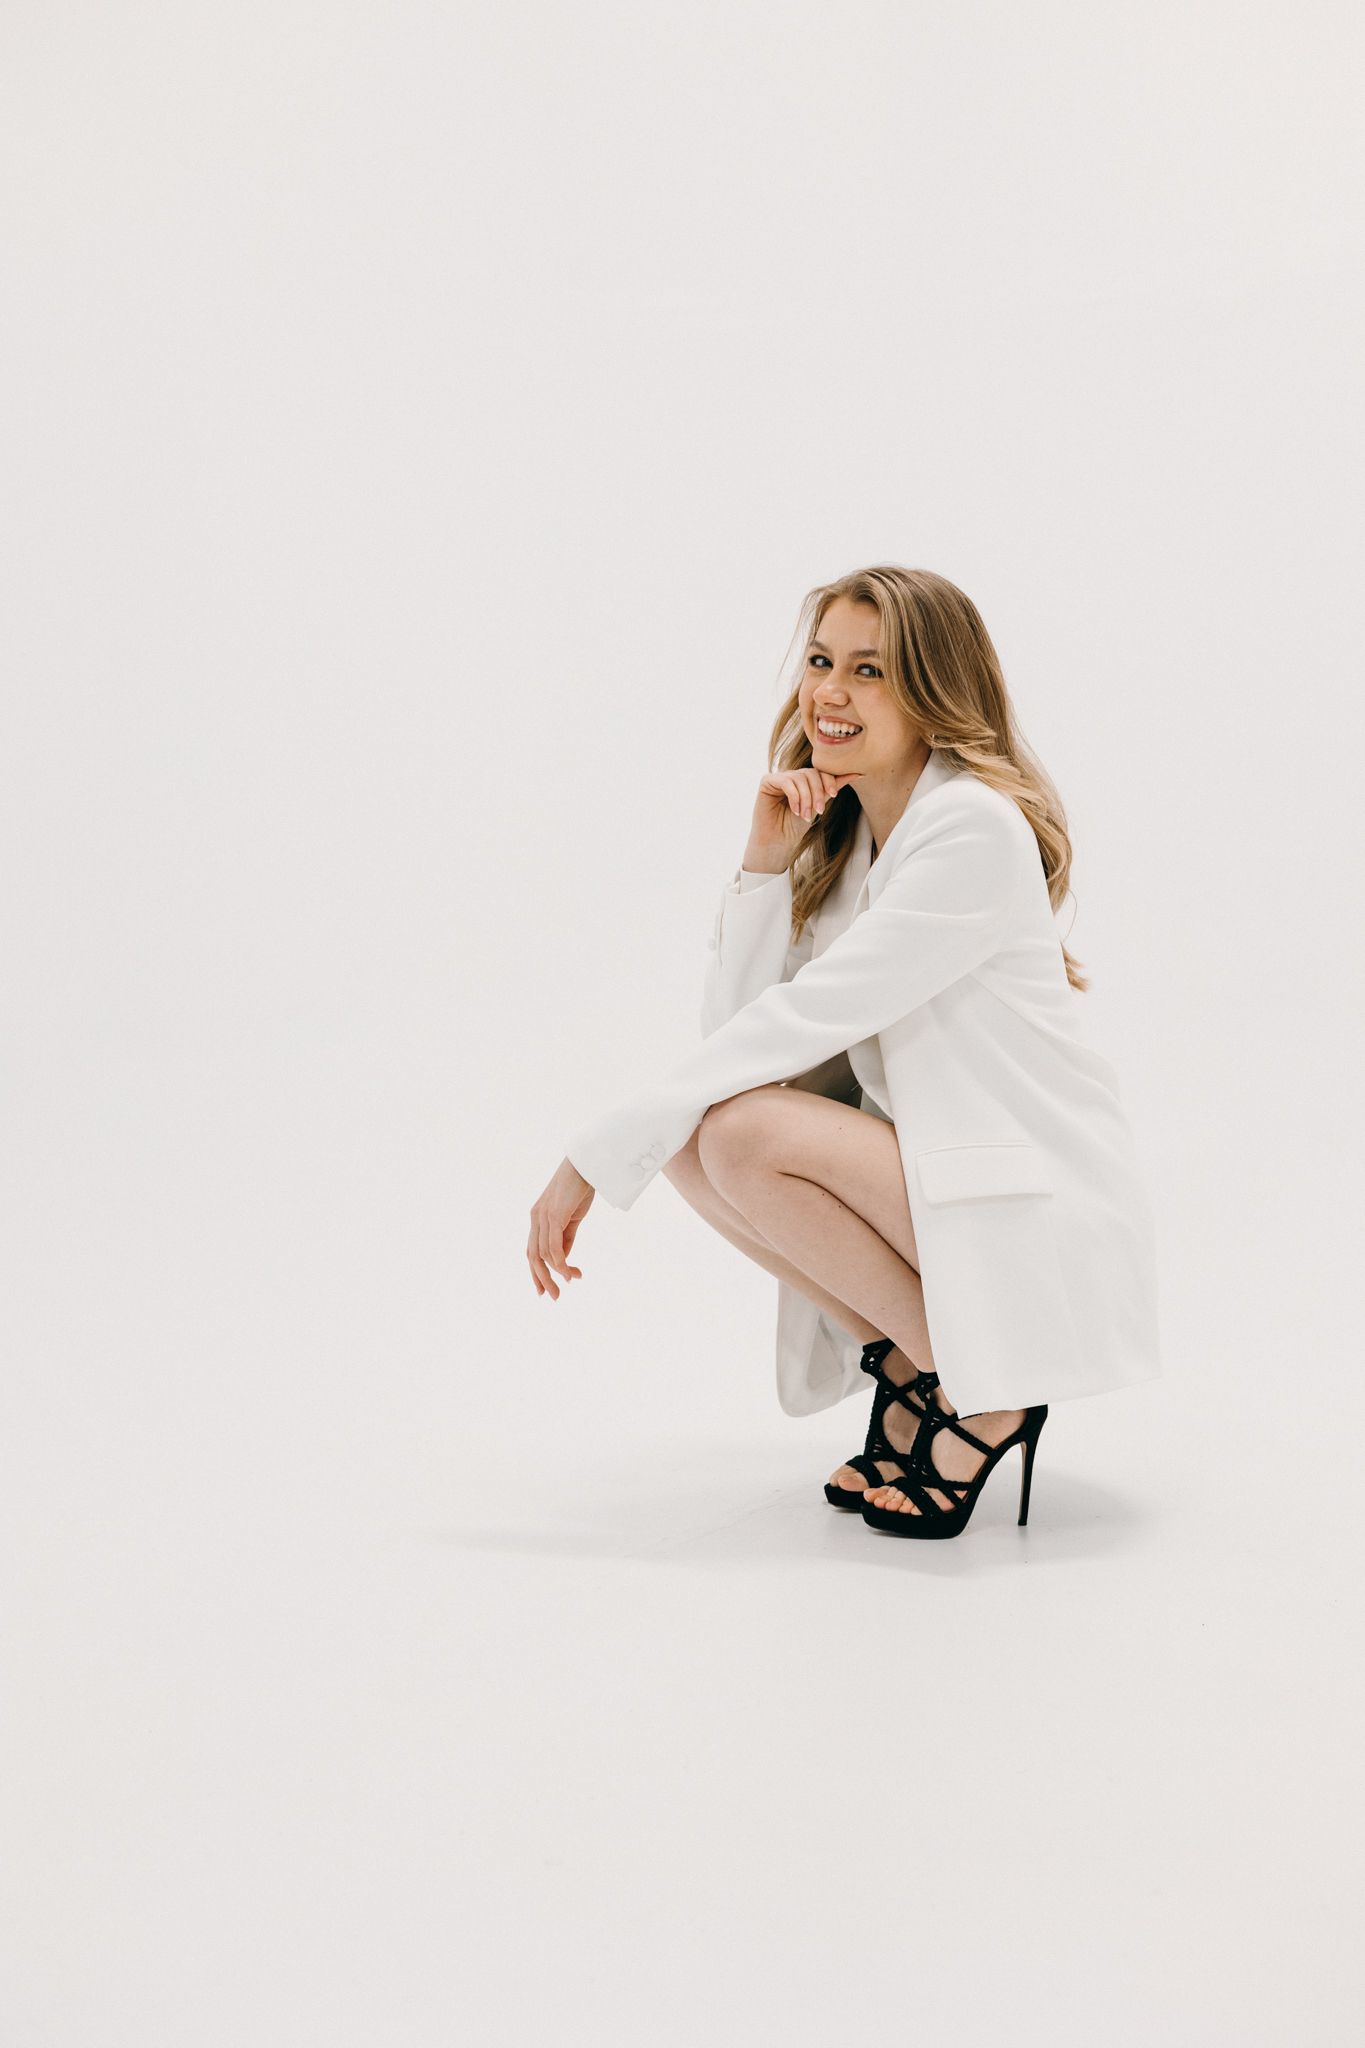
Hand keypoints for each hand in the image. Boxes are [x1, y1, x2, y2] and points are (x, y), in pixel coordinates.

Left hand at [528, 1157, 593, 1297]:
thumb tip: (563, 1259)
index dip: (536, 1273)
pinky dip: (561, 1263)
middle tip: (555, 1297)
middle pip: (533, 1257)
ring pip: (542, 1255)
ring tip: (569, 1283)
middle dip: (542, 1279)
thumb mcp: (572, 1218)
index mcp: (538, 1218)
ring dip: (555, 1274)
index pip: (532, 1251)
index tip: (545, 1290)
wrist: (586, 1164)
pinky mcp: (553, 1215)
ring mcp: (543, 1217)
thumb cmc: (580, 1188)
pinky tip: (570, 1273)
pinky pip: (553, 1246)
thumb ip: (566, 1237)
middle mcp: (536, 1218)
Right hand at [744, 766, 858, 869]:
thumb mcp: (818, 806)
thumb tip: (857, 774)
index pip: (820, 771)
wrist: (779, 842)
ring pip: (799, 777)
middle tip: (819, 811)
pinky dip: (794, 796)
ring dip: (806, 798)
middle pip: (811, 773)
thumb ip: (831, 789)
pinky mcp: (767, 782)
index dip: (829, 780)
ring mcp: (779, 777)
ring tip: (806, 815)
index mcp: (804, 780)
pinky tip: (795, 810)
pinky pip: (786, 781)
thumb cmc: (796, 826)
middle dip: (818, 792)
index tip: (834, 795)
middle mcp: (791, 776)